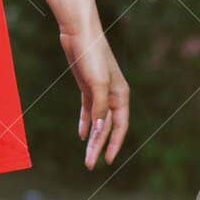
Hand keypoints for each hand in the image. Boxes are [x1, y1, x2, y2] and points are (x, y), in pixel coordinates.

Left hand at [59, 24, 129, 170]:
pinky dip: (85, 123)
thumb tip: (99, 131)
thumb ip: (99, 108)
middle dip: (98, 147)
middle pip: (106, 127)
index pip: (119, 127)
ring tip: (86, 156)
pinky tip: (82, 135)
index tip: (106, 160)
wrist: (79, 33)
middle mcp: (113, 95)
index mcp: (121, 95)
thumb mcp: (96, 83)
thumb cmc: (91, 56)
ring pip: (97, 121)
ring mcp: (99, 91)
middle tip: (89, 165)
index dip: (113, 145)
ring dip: (92, 138)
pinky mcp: (87, 86)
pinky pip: (88, 110)